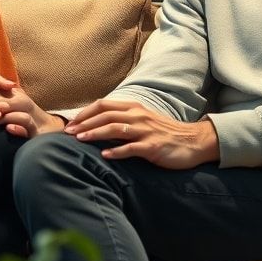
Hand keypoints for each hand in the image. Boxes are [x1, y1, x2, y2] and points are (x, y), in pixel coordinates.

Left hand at [0, 83, 65, 138]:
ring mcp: (31, 116)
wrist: (48, 132)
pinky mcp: (37, 130)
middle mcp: (23, 103)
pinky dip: (16, 127)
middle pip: (0, 102)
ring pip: (12, 114)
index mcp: (15, 97)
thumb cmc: (24, 122)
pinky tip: (7, 129)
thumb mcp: (9, 111)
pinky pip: (27, 125)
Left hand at [63, 99, 218, 169]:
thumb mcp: (142, 121)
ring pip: (115, 128)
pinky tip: (104, 155)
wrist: (193, 142)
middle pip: (106, 115)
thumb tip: (98, 124)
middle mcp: (138, 116)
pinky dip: (116, 151)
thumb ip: (123, 119)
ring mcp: (146, 131)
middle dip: (85, 123)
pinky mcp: (153, 147)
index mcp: (134, 108)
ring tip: (80, 140)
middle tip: (68, 133)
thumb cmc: (163, 133)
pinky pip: (131, 148)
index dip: (85, 113)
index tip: (71, 122)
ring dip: (95, 134)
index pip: (104, 105)